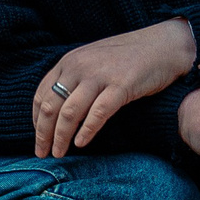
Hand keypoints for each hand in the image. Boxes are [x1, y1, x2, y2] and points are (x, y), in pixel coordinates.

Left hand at [34, 18, 196, 155]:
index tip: (39, 138)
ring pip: (70, 112)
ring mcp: (100, 76)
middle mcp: (79, 67)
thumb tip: (58, 111)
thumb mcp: (93, 62)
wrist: (163, 45)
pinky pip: (97, 113)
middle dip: (43, 134)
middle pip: (51, 106)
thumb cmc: (128, 57)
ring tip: (60, 154)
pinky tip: (81, 144)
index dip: (36, 121)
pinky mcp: (121, 86)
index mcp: (69, 61)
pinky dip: (86, 131)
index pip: (41, 95)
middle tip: (42, 153)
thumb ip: (75, 80)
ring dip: (61, 137)